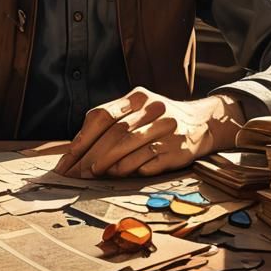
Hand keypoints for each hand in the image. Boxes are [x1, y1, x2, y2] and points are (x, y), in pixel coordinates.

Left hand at [55, 87, 243, 178]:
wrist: (202, 123)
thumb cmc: (158, 119)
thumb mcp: (138, 110)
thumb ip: (113, 122)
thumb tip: (78, 148)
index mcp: (138, 96)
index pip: (103, 115)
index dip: (83, 137)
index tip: (68, 157)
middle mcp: (153, 109)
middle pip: (115, 132)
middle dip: (91, 154)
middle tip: (76, 172)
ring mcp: (166, 128)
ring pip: (130, 145)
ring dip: (108, 161)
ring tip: (93, 173)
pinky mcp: (177, 149)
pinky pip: (148, 160)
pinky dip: (129, 168)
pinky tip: (117, 174)